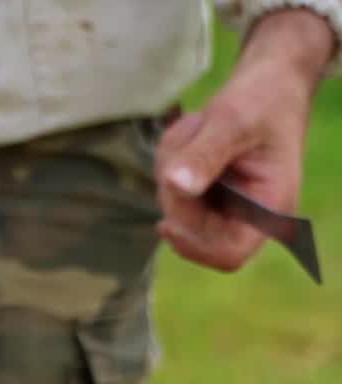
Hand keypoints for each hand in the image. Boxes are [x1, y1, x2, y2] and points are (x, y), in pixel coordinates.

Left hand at [156, 9, 335, 272]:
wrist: (269, 75)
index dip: (194, 245)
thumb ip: (206, 154)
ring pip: (173, 205)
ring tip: (199, 124)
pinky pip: (169, 186)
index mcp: (268, 207)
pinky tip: (193, 129)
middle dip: (178, 188)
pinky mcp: (202, 190)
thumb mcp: (235, 118)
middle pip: (190, 229)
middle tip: (190, 136)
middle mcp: (245, 212)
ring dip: (173, 162)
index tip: (167, 222)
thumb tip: (176, 186)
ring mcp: (221, 202)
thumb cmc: (265, 95)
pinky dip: (171, 156)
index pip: (228, 254)